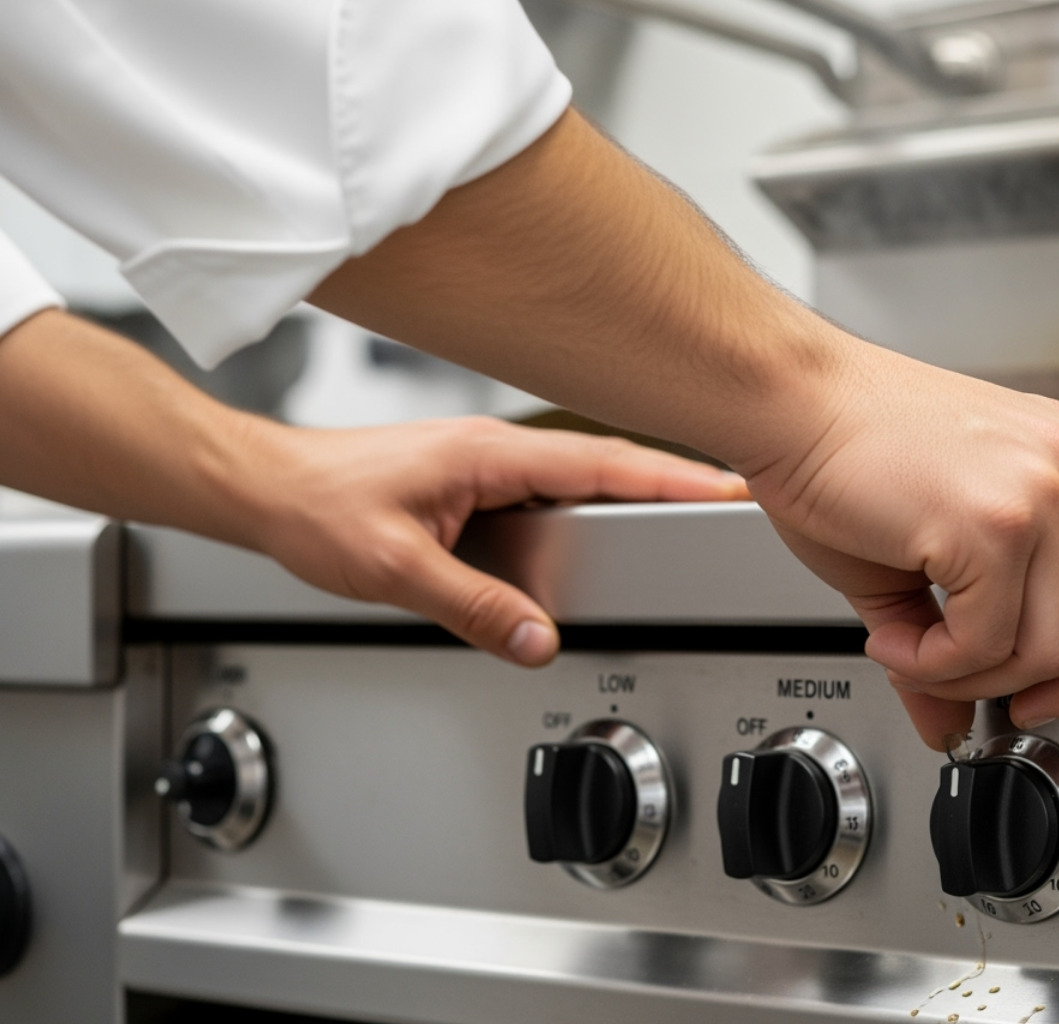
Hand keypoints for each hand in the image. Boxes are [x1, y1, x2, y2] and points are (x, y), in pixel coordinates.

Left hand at [242, 417, 746, 661]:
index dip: (670, 476)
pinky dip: (592, 499)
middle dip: (673, 476)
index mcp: (490, 456)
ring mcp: (485, 461)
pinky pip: (551, 487)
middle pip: (607, 460)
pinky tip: (604, 519)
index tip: (727, 483)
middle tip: (733, 493)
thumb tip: (539, 638)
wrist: (267, 489)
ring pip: (580, 473)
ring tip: (686, 506)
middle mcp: (495, 450)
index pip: (602, 463)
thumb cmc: (317, 509)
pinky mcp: (473, 478)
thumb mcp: (398, 569)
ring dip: (635, 485)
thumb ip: (477, 607)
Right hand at [746, 344, 1058, 749]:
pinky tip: (897, 631)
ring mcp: (1044, 490)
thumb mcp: (919, 545)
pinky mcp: (994, 520)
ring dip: (976, 674)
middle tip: (1022, 700)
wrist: (785, 401)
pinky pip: (990, 643)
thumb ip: (956, 632)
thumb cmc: (847, 452)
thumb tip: (945, 716)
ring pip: (1053, 646)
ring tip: (916, 643)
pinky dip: (938, 662)